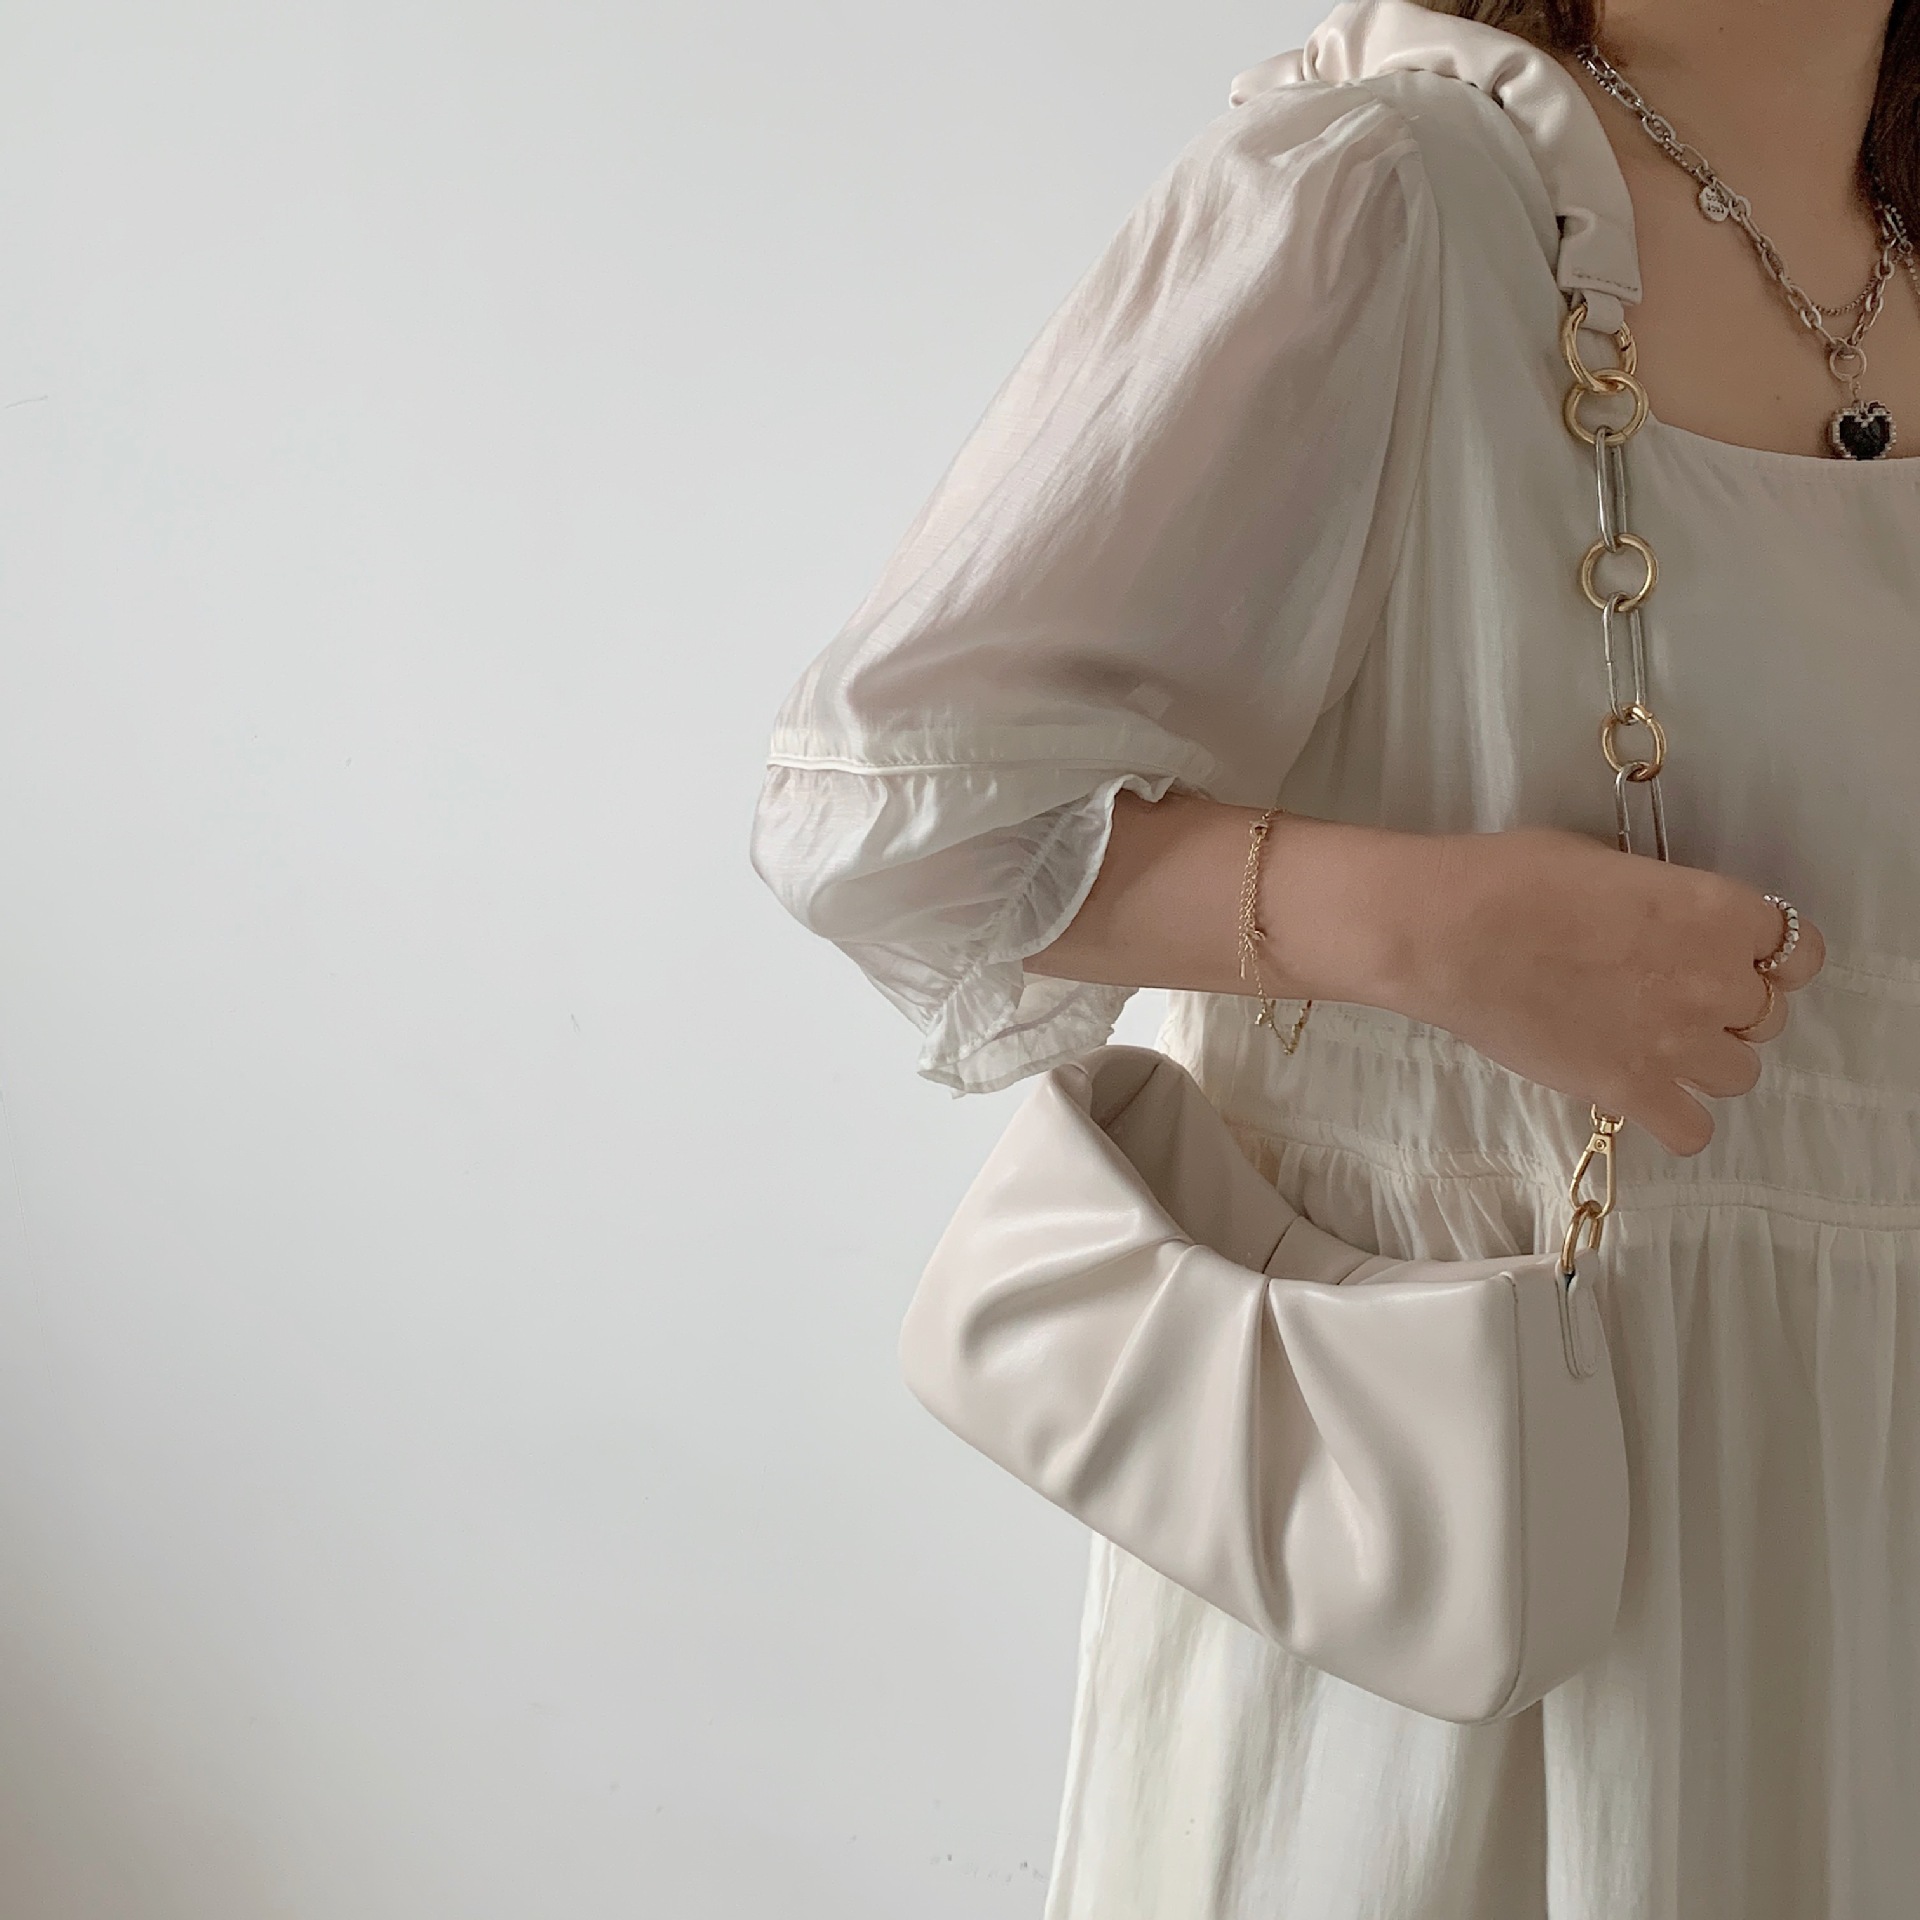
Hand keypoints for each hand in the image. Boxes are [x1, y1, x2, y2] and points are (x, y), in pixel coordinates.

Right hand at [1396, 828, 1823, 1155]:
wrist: (1447, 932)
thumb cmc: (1513, 877)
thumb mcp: (1608, 865)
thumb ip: (1659, 901)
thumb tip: (1656, 923)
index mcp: (1717, 910)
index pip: (1798, 951)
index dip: (1764, 957)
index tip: (1727, 957)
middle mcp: (1715, 979)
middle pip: (1767, 1016)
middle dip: (1727, 1009)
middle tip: (1668, 999)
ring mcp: (1677, 1042)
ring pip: (1739, 1076)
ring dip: (1705, 1063)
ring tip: (1653, 1049)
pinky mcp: (1631, 1090)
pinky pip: (1692, 1132)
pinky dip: (1675, 1120)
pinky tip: (1643, 1097)